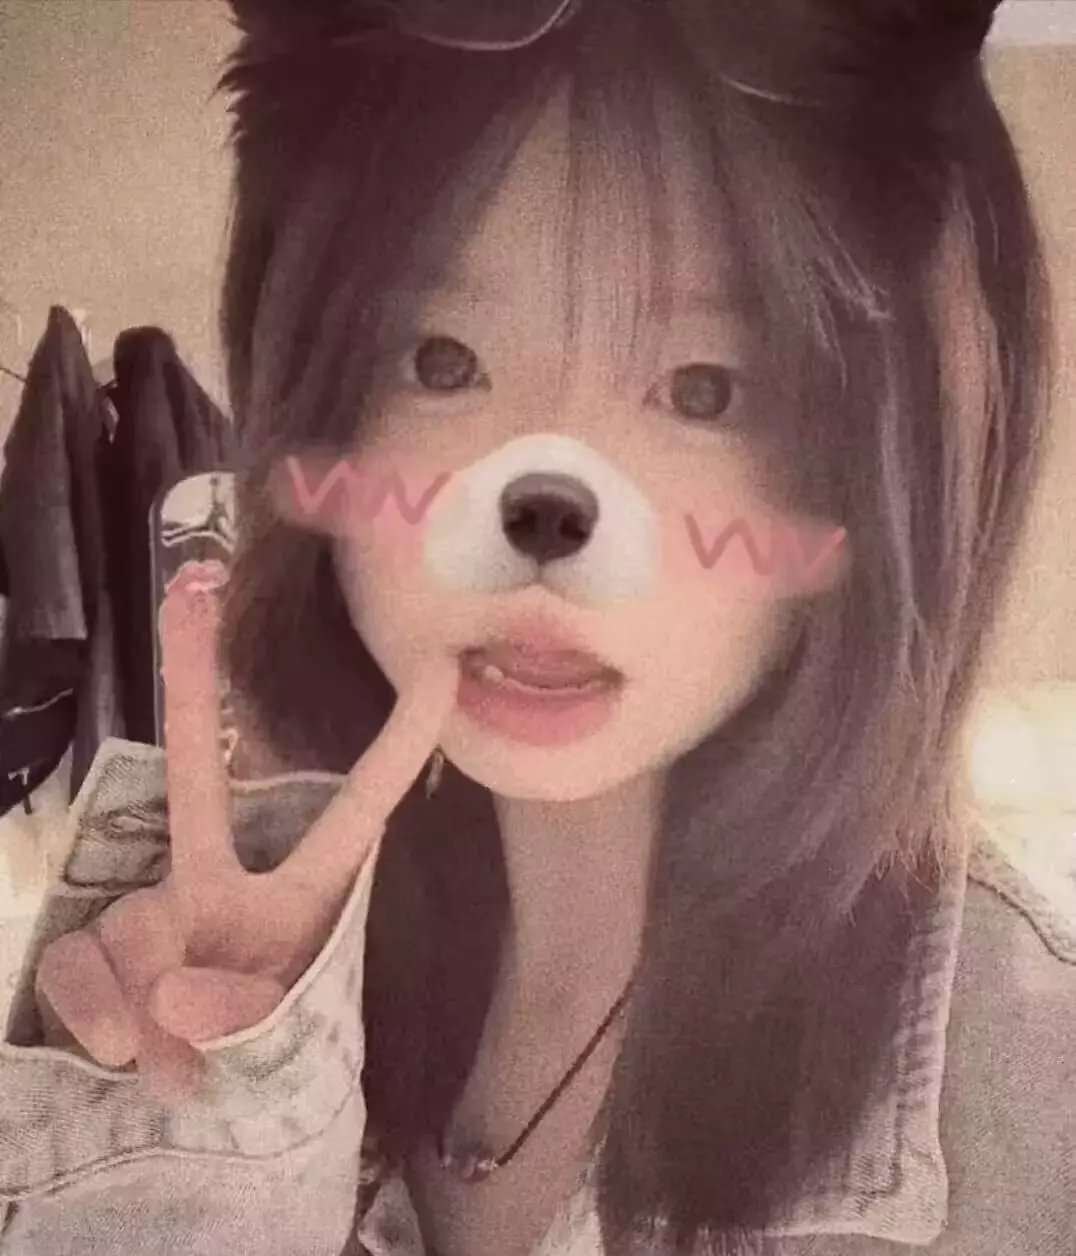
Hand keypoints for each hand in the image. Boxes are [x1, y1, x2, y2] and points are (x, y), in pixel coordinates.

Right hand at [34, 561, 458, 1104]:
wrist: (172, 1110)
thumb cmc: (256, 1049)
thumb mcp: (277, 1040)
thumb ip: (242, 1015)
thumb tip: (171, 993)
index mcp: (300, 893)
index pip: (358, 810)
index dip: (401, 745)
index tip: (444, 669)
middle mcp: (215, 879)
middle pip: (197, 775)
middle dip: (193, 680)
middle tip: (194, 586)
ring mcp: (146, 905)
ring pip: (132, 928)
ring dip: (149, 1014)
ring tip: (172, 1066)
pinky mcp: (85, 943)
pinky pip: (76, 965)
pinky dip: (96, 1017)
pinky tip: (114, 1054)